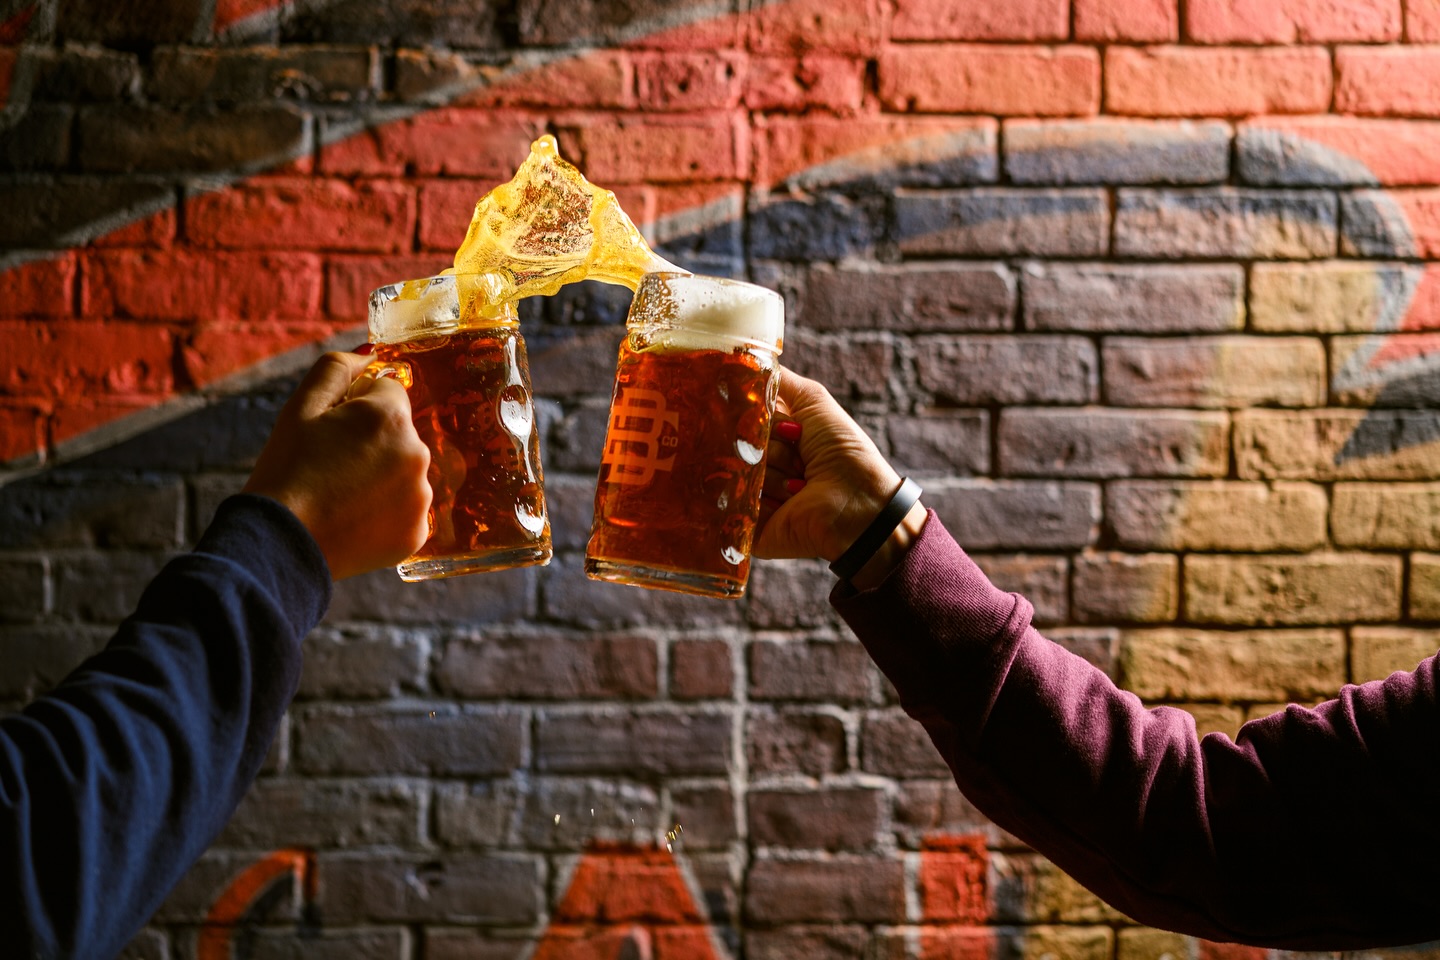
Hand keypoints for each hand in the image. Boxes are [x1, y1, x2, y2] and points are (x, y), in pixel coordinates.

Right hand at [242, 350, 431, 580]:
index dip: (356, 407)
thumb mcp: (301, 407)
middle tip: (332, 467)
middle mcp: (417, 453)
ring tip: (341, 496)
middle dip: (373, 442)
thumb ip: (337, 369)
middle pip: (400, 433)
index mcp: (391, 417)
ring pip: (404, 472)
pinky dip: (385, 513)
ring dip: (381, 477)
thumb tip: (370, 355)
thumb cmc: (286, 470)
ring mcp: (421, 496)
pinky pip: (406, 510)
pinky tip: (353, 519)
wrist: (281, 543)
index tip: (332, 432)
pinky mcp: (418, 532)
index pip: (388, 392)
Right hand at [754, 368, 925, 585]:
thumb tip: (747, 362)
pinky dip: (757, 498)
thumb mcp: (814, 402)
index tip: (776, 418)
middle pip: (736, 442)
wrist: (859, 505)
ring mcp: (753, 497)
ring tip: (799, 484)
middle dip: (767, 443)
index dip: (755, 414)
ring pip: (734, 471)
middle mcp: (762, 467)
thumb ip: (780, 381)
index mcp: (775, 440)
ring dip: (770, 473)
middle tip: (797, 453)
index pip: (743, 416)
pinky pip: (729, 505)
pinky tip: (787, 499)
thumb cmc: (845, 452)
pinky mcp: (747, 527)